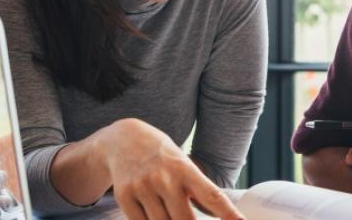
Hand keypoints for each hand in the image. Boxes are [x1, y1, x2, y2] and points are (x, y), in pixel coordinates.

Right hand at [100, 119, 244, 219]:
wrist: (123, 139)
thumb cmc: (161, 156)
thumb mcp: (184, 164)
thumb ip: (198, 190)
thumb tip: (219, 215)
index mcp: (185, 169)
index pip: (212, 195)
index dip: (228, 214)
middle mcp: (164, 178)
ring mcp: (142, 187)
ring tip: (170, 214)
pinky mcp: (124, 196)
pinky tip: (154, 216)